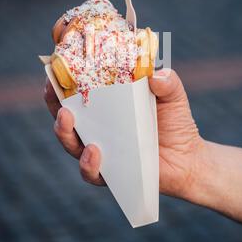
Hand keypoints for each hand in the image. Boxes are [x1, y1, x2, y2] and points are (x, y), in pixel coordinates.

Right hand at [44, 69, 203, 196]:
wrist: (188, 158)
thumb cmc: (174, 121)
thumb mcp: (172, 95)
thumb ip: (168, 81)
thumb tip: (156, 75)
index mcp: (106, 105)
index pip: (76, 92)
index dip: (60, 81)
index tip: (52, 68)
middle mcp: (96, 128)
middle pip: (64, 116)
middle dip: (53, 104)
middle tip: (52, 92)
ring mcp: (99, 151)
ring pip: (70, 143)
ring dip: (63, 131)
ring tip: (67, 118)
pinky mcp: (108, 174)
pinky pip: (90, 171)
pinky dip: (88, 163)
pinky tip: (94, 151)